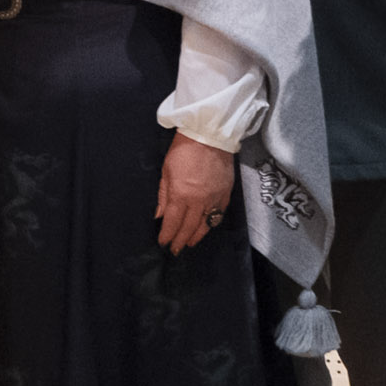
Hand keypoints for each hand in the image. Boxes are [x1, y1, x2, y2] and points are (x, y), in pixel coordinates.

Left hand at [157, 133, 236, 252]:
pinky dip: (212, 223)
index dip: (168, 235)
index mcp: (181, 195)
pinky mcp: (226, 193)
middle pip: (189, 227)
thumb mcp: (166, 172)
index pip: (173, 222)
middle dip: (181, 241)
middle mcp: (199, 201)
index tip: (163, 243)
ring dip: (197, 236)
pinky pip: (219, 214)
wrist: (209, 136)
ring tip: (190, 243)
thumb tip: (159, 216)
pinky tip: (205, 227)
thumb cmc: (183, 150)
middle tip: (175, 250)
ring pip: (206, 225)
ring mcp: (215, 198)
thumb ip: (164, 197)